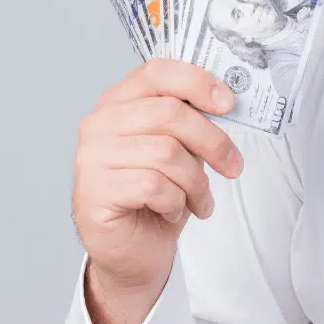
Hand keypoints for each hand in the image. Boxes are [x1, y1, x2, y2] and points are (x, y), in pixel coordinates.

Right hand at [72, 60, 243, 323]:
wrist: (134, 251)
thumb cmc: (158, 195)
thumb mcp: (181, 149)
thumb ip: (191, 121)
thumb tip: (225, 100)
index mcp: (119, 103)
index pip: (157, 72)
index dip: (197, 82)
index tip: (228, 103)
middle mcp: (99, 124)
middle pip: (169, 113)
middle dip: (212, 142)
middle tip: (232, 166)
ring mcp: (91, 157)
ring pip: (166, 153)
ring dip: (196, 182)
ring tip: (199, 199)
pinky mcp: (94, 191)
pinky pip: (153, 185)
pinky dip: (175, 202)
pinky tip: (171, 211)